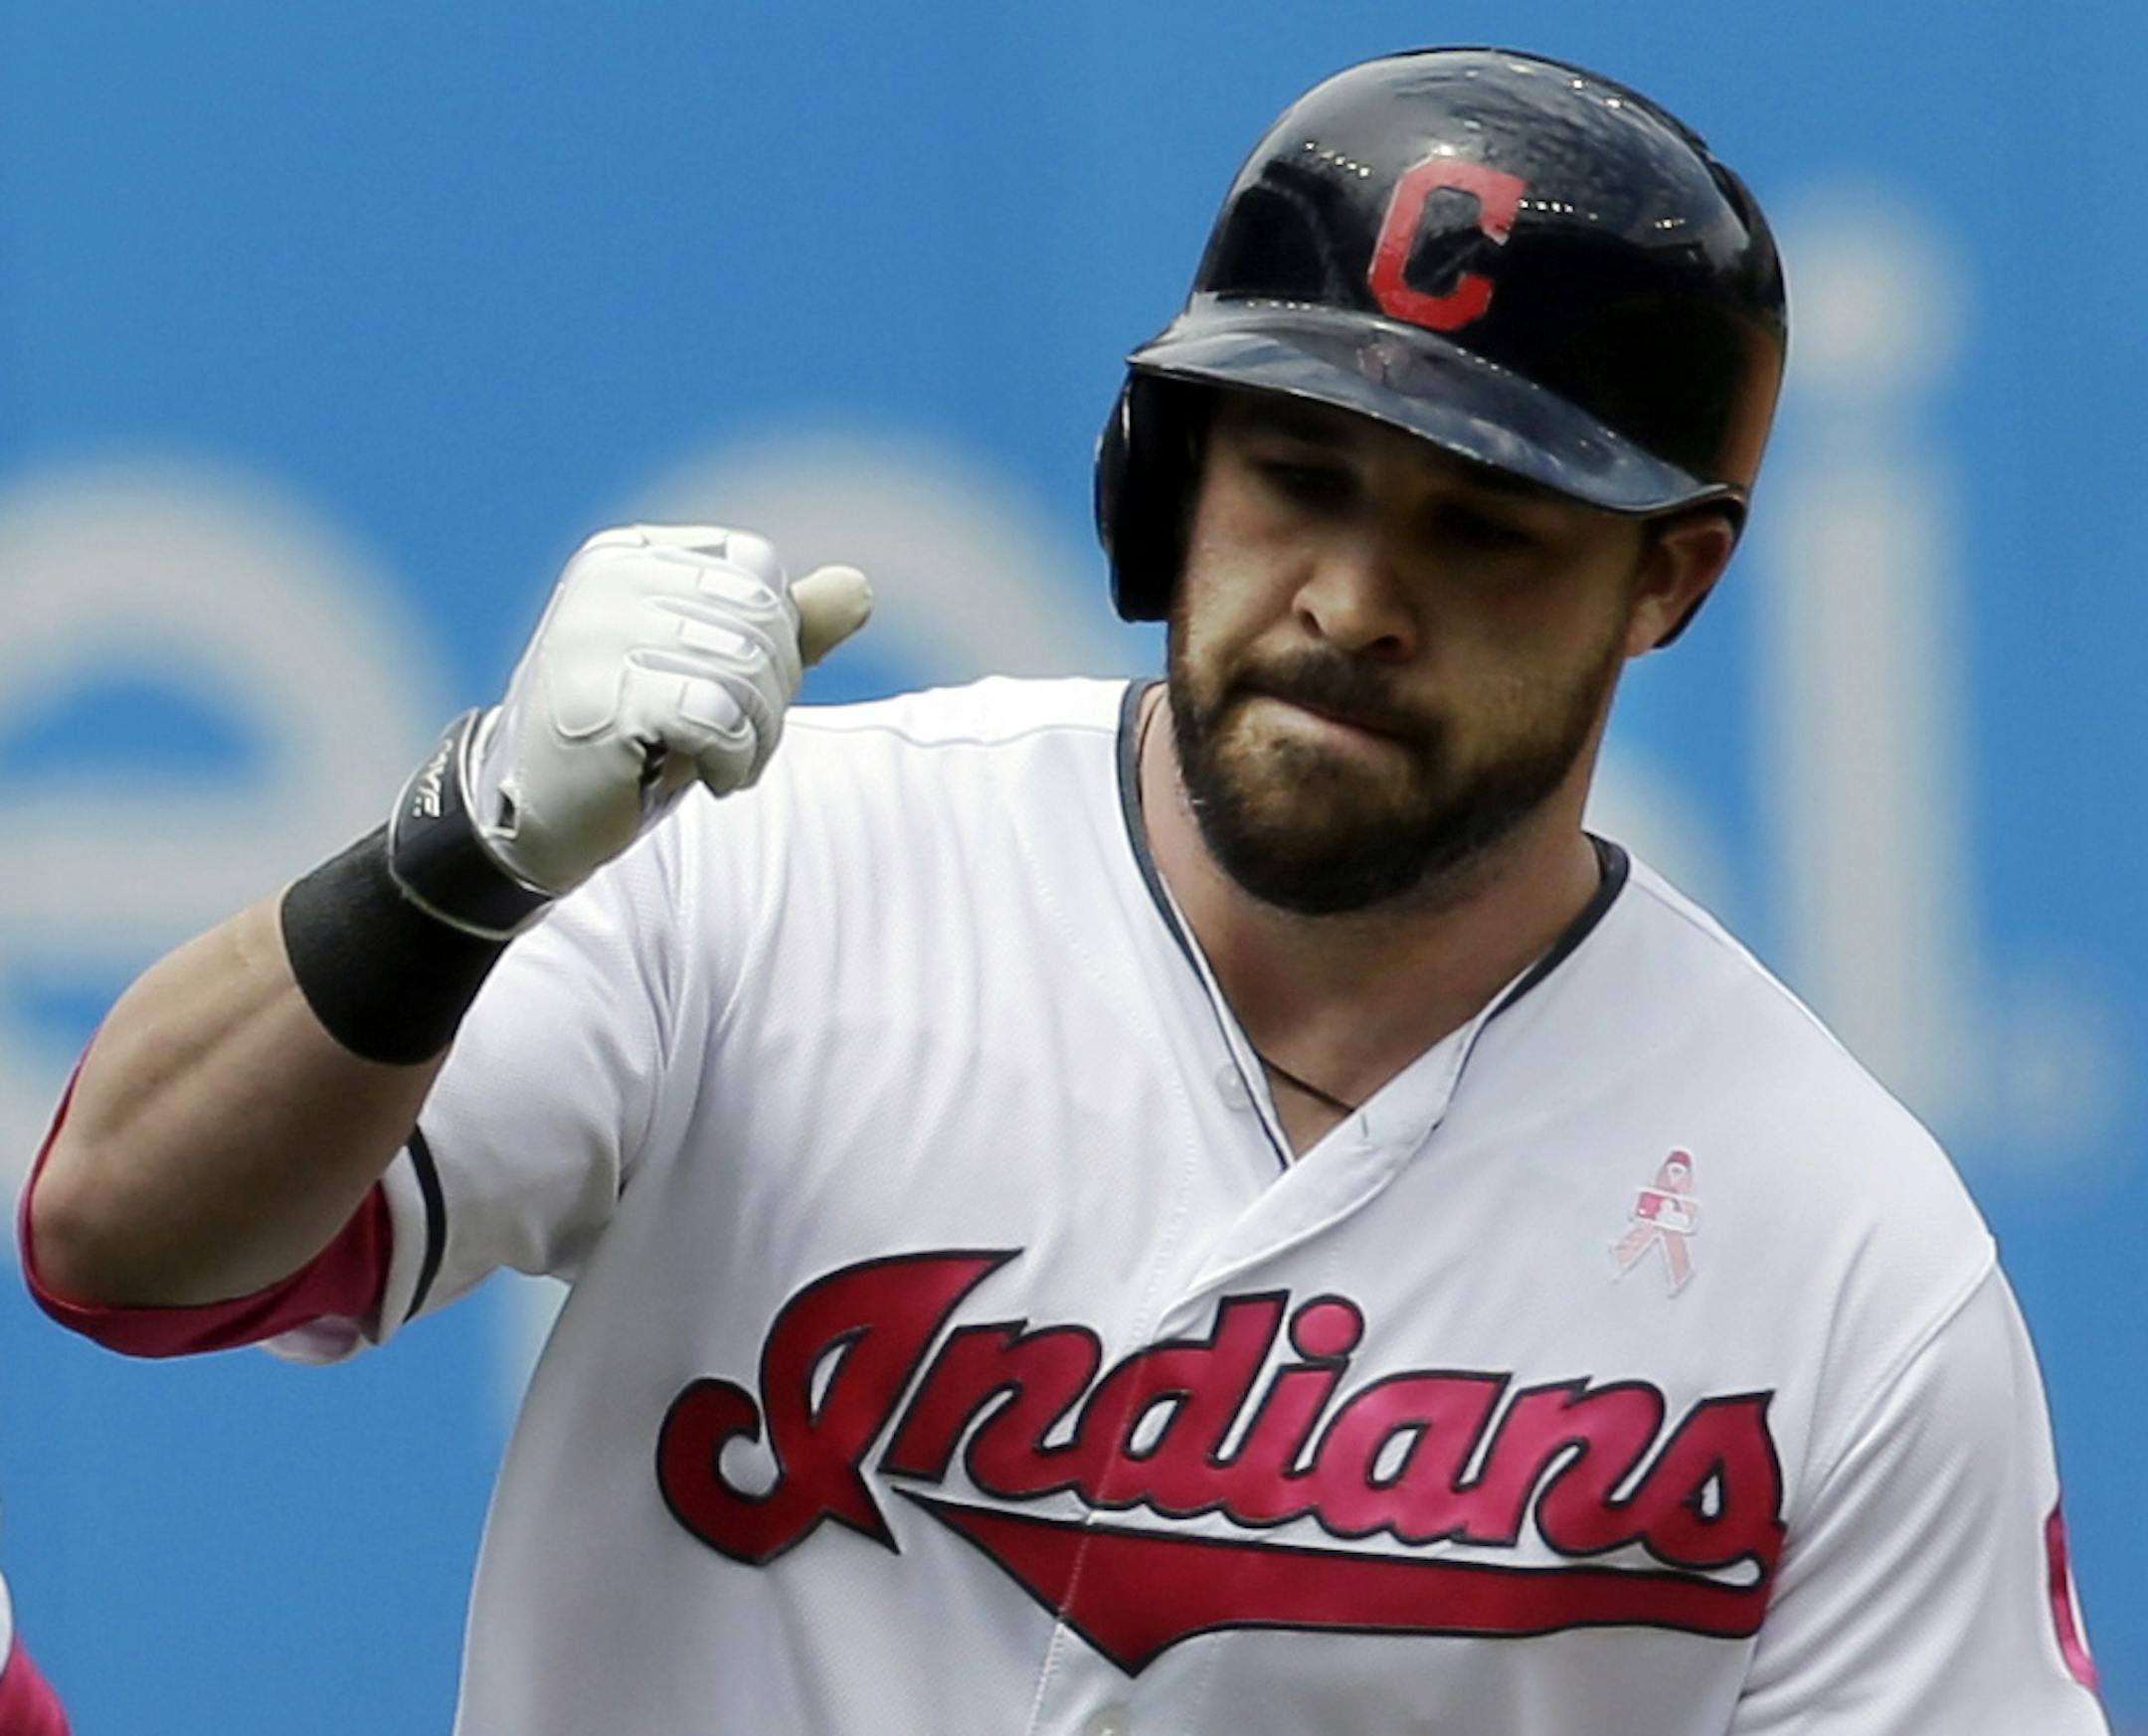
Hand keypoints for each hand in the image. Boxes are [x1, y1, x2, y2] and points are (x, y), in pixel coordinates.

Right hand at [466, 524, 871, 894]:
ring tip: (723, 763)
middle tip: (738, 740)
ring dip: (758, 735)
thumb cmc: (631, 739)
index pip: (757, 566)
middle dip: (774, 691)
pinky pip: (720, 716)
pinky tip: (708, 778)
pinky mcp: (601, 698)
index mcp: (627, 556)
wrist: (537, 820)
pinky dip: (734, 759)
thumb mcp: (713, 673)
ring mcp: (594, 635)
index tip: (738, 690)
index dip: (776, 635)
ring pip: (747, 666)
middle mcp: (606, 580)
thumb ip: (784, 630)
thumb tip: (857, 590)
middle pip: (761, 613)